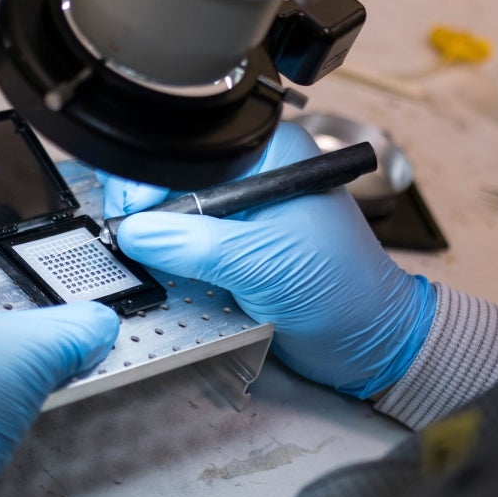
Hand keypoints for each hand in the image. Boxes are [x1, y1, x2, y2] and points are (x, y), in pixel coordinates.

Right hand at [100, 123, 435, 398]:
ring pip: (182, 217)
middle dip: (154, 211)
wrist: (368, 344)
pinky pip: (193, 247)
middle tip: (132, 239)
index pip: (192, 152)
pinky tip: (168, 271)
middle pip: (181, 182)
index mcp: (272, 155)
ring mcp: (248, 216)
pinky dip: (177, 261)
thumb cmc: (341, 291)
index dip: (153, 179)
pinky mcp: (241, 251)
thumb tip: (136, 232)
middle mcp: (258, 177)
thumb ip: (194, 243)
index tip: (129, 213)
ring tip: (148, 257)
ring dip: (164, 240)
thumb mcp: (260, 261)